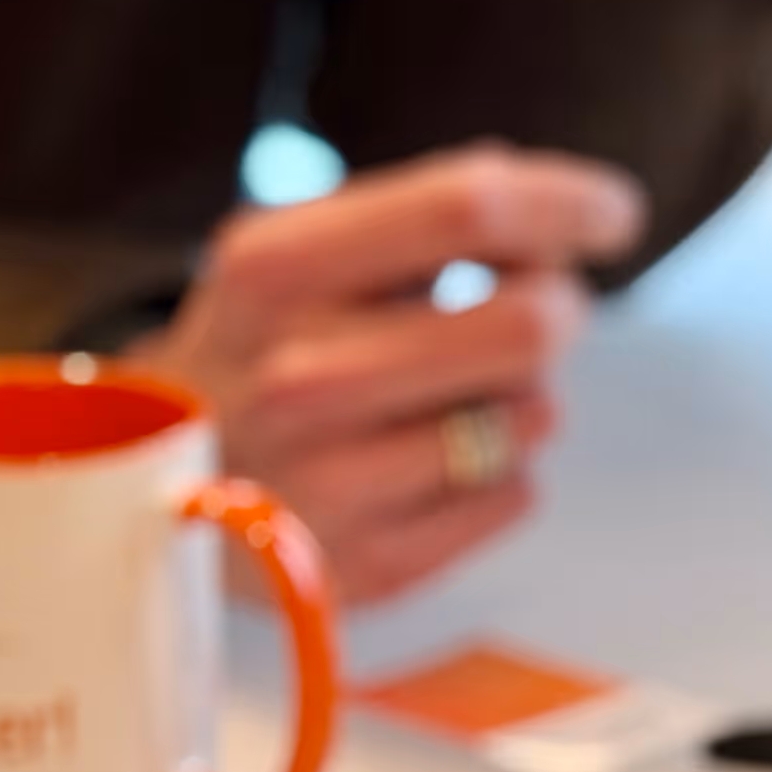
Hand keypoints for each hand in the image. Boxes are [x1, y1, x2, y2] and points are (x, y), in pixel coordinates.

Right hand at [133, 146, 643, 604]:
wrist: (154, 487)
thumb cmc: (267, 344)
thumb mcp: (298, 250)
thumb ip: (423, 216)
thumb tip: (572, 213)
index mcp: (273, 269)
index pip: (468, 209)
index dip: (569, 203)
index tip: (617, 214)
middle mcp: (295, 378)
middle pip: (529, 323)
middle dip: (558, 306)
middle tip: (535, 308)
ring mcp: (331, 484)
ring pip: (534, 415)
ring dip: (519, 396)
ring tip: (443, 397)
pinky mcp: (371, 568)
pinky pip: (517, 493)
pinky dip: (501, 471)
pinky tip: (427, 465)